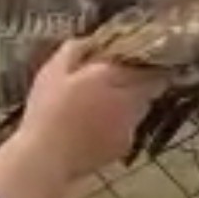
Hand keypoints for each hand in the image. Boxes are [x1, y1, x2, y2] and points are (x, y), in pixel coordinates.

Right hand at [19, 40, 171, 180]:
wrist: (47, 158)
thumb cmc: (47, 111)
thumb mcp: (51, 72)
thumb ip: (74, 50)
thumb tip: (91, 39)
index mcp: (112, 76)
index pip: (147, 63)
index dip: (147, 59)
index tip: (139, 56)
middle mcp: (130, 99)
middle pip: (151, 86)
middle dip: (142, 80)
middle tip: (121, 80)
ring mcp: (130, 125)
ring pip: (141, 108)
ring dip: (132, 103)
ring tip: (107, 106)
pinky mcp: (125, 146)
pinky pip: (130, 129)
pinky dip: (121, 126)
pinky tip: (98, 129)